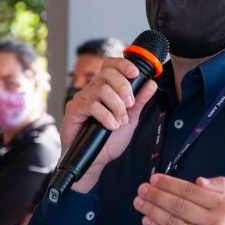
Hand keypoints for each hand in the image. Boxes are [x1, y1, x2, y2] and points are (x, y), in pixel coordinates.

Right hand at [62, 57, 157, 193]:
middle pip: (108, 73)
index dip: (123, 64)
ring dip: (116, 106)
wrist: (95, 160)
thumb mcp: (130, 119)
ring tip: (120, 121)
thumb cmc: (109, 139)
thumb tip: (151, 83)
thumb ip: (140, 101)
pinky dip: (106, 116)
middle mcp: (93, 89)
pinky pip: (91, 105)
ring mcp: (82, 98)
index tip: (135, 73)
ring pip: (102, 89)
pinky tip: (111, 126)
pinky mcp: (73, 109)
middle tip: (130, 105)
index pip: (111, 65)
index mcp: (106, 87)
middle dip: (124, 88)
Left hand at [133, 174, 224, 224]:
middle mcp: (215, 224)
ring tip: (140, 202)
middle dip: (156, 195)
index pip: (190, 191)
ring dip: (152, 211)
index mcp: (224, 207)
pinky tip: (147, 221)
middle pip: (178, 206)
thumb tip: (198, 181)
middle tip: (142, 189)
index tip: (155, 179)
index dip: (169, 184)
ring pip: (172, 223)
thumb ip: (221, 185)